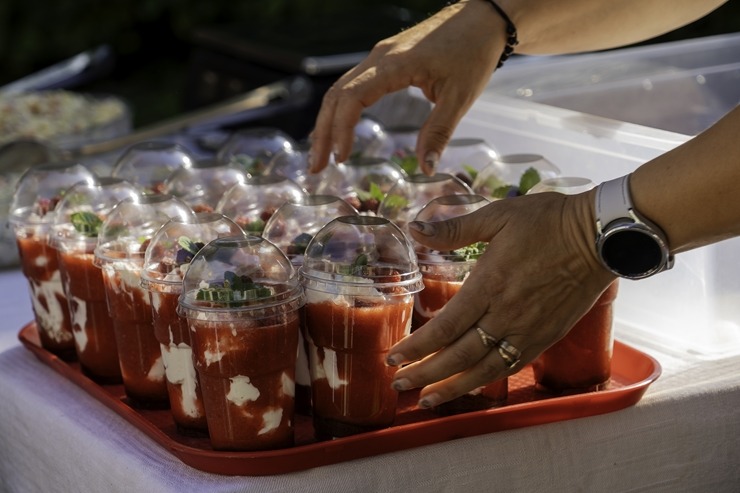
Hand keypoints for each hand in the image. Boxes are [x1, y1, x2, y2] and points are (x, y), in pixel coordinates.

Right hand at [308, 0, 505, 174]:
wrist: (482, 19)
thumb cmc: (473, 53)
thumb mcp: (460, 97)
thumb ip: (439, 132)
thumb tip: (426, 168)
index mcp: (394, 64)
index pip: (352, 98)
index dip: (341, 130)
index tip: (342, 159)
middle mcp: (379, 57)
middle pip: (336, 95)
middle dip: (323, 132)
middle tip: (316, 167)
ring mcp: (379, 56)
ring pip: (340, 89)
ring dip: (327, 122)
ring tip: (322, 155)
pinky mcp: (385, 59)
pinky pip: (352, 85)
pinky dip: (340, 110)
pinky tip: (338, 130)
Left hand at [386, 190, 615, 407]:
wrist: (600, 236)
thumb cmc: (547, 220)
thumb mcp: (498, 215)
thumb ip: (454, 228)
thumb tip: (413, 228)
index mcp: (490, 283)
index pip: (445, 326)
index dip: (418, 346)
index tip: (394, 357)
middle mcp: (506, 313)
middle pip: (459, 355)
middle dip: (425, 374)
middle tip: (399, 385)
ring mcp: (528, 329)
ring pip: (484, 369)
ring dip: (452, 387)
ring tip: (426, 401)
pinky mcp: (546, 336)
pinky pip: (511, 365)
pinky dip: (487, 380)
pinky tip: (469, 387)